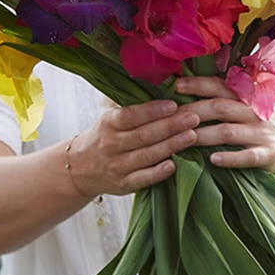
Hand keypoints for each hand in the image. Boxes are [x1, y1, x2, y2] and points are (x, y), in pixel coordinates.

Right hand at [68, 100, 200, 196]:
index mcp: (108, 124)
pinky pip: (143, 179)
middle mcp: (111, 145)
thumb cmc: (104, 137)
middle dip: (170, 126)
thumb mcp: (110, 118)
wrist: (81, 168)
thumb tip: (163, 90)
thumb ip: (132, 108)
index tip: (173, 104)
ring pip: (147, 155)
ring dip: (172, 145)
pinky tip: (174, 164)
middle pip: (143, 135)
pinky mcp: (123, 184)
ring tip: (192, 136)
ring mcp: (117, 166)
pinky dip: (159, 172)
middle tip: (193, 118)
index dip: (152, 110)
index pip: (131, 116)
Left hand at [175, 77, 274, 174]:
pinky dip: (231, 158)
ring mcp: (261, 134)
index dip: (198, 85)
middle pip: (219, 108)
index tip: (176, 85)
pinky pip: (248, 157)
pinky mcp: (270, 155)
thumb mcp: (248, 106)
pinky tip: (213, 160)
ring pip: (229, 132)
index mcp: (244, 98)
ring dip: (205, 135)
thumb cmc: (263, 122)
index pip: (219, 87)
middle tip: (169, 118)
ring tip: (183, 138)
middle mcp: (252, 113)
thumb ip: (224, 101)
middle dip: (193, 111)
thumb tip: (184, 96)